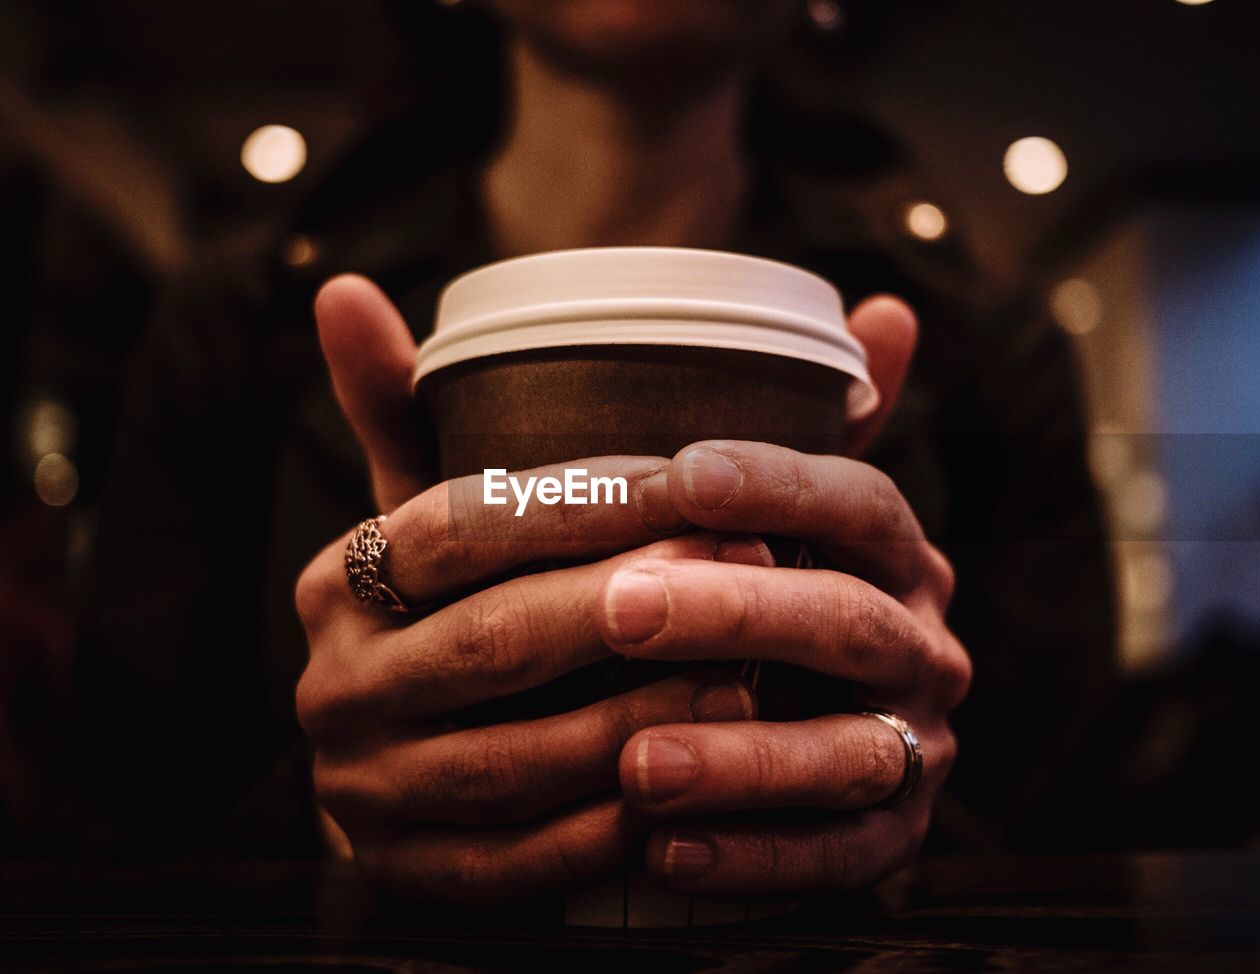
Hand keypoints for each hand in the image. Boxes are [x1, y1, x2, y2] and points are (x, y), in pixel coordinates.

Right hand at [296, 276, 764, 906]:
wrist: (402, 764)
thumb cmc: (453, 611)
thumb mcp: (432, 515)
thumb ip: (409, 406)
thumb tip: (341, 283)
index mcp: (337, 582)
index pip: (460, 525)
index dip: (583, 503)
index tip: (697, 481)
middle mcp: (334, 686)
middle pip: (494, 637)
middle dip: (631, 601)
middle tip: (749, 562)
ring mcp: (364, 789)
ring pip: (515, 756)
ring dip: (640, 713)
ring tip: (750, 670)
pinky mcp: (406, 874)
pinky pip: (515, 861)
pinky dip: (605, 828)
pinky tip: (689, 785)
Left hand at [597, 434, 971, 896]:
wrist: (811, 723)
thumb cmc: (775, 591)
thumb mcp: (791, 508)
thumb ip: (816, 423)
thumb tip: (888, 309)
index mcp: (896, 557)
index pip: (860, 503)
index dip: (777, 485)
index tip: (678, 474)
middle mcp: (922, 646)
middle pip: (849, 622)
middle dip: (737, 614)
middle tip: (621, 609)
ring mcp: (915, 745)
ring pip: (847, 753)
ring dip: (743, 759)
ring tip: (637, 763)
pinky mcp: (895, 836)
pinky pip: (837, 857)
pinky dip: (755, 858)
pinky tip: (665, 852)